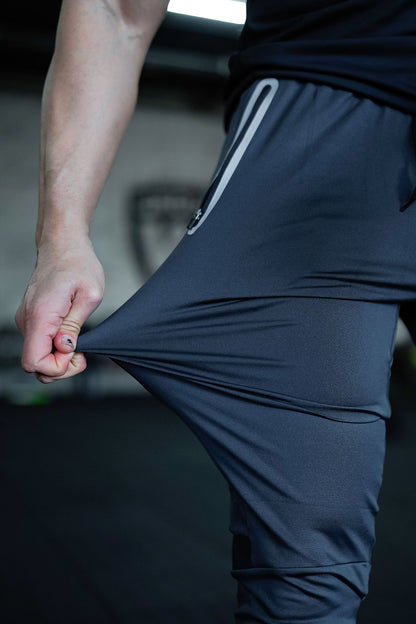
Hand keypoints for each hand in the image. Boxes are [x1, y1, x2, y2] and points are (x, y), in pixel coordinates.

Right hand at [15, 237, 104, 382]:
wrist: (63, 246)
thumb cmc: (79, 266)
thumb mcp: (90, 295)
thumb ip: (75, 325)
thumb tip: (64, 348)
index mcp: (41, 316)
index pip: (34, 362)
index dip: (57, 368)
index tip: (76, 354)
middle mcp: (27, 320)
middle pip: (34, 365)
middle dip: (60, 368)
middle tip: (81, 353)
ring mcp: (26, 320)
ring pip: (36, 356)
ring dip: (58, 358)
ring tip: (76, 341)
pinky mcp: (30, 319)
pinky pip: (38, 344)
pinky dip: (53, 348)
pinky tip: (69, 334)